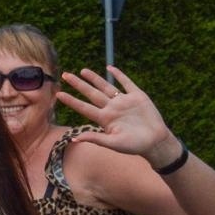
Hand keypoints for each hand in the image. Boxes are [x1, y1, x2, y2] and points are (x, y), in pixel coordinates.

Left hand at [57, 66, 180, 166]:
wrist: (156, 141)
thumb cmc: (134, 146)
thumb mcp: (114, 144)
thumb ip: (95, 138)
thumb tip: (74, 139)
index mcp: (105, 119)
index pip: (84, 107)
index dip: (71, 101)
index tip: (59, 94)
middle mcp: (112, 108)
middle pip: (91, 93)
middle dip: (79, 84)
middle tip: (65, 75)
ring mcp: (124, 101)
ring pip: (106, 86)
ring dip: (94, 78)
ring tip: (82, 70)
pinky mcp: (137, 96)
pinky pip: (126, 83)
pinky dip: (119, 75)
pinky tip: (110, 68)